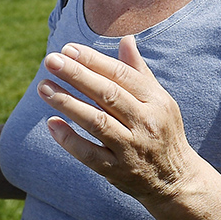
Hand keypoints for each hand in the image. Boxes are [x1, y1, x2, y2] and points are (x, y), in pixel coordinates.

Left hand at [37, 36, 200, 203]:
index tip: (67, 48)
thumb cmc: (162, 130)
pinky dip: (70, 140)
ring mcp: (131, 149)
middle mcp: (145, 123)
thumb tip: (126, 39)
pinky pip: (91, 155)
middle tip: (50, 60)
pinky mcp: (118, 171)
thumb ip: (138, 71)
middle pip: (107, 94)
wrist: (176, 180)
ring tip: (44, 87)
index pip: (121, 74)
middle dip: (77, 75)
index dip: (93, 60)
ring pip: (96, 122)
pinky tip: (52, 124)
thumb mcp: (159, 100)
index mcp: (155, 101)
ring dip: (67, 103)